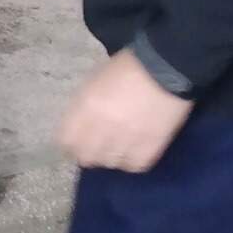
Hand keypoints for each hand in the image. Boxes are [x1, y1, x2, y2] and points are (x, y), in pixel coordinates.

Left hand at [57, 49, 191, 171]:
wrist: (166, 67)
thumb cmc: (127, 69)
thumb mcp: (94, 81)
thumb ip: (83, 106)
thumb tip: (79, 127)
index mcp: (86, 106)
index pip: (66, 140)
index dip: (70, 144)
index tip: (76, 144)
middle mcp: (103, 125)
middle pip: (86, 157)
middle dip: (88, 153)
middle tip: (96, 148)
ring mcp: (128, 137)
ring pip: (109, 163)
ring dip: (110, 157)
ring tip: (117, 148)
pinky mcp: (151, 145)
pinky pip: (135, 165)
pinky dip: (132, 161)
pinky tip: (133, 152)